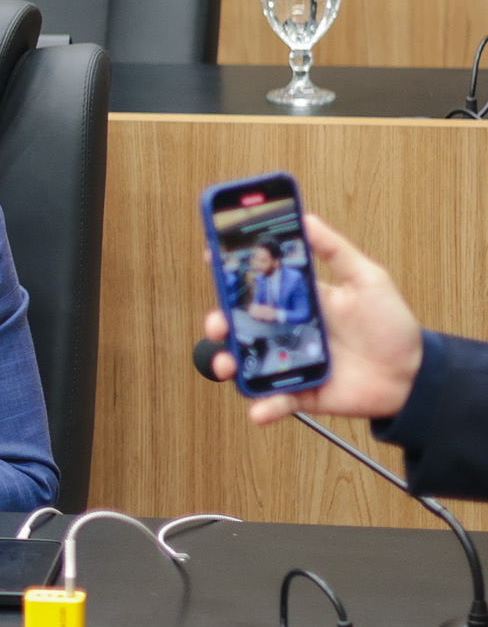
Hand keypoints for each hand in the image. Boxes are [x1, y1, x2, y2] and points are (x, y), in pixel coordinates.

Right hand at [205, 212, 423, 424]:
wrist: (415, 376)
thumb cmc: (393, 326)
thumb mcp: (368, 278)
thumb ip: (335, 250)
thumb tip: (306, 218)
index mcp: (300, 302)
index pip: (258, 283)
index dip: (232, 272)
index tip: (212, 258)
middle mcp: (289, 331)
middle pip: (242, 324)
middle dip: (221, 322)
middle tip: (218, 322)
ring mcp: (291, 362)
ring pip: (248, 362)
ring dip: (229, 363)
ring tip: (228, 363)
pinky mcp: (302, 392)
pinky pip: (276, 400)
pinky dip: (263, 407)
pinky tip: (259, 409)